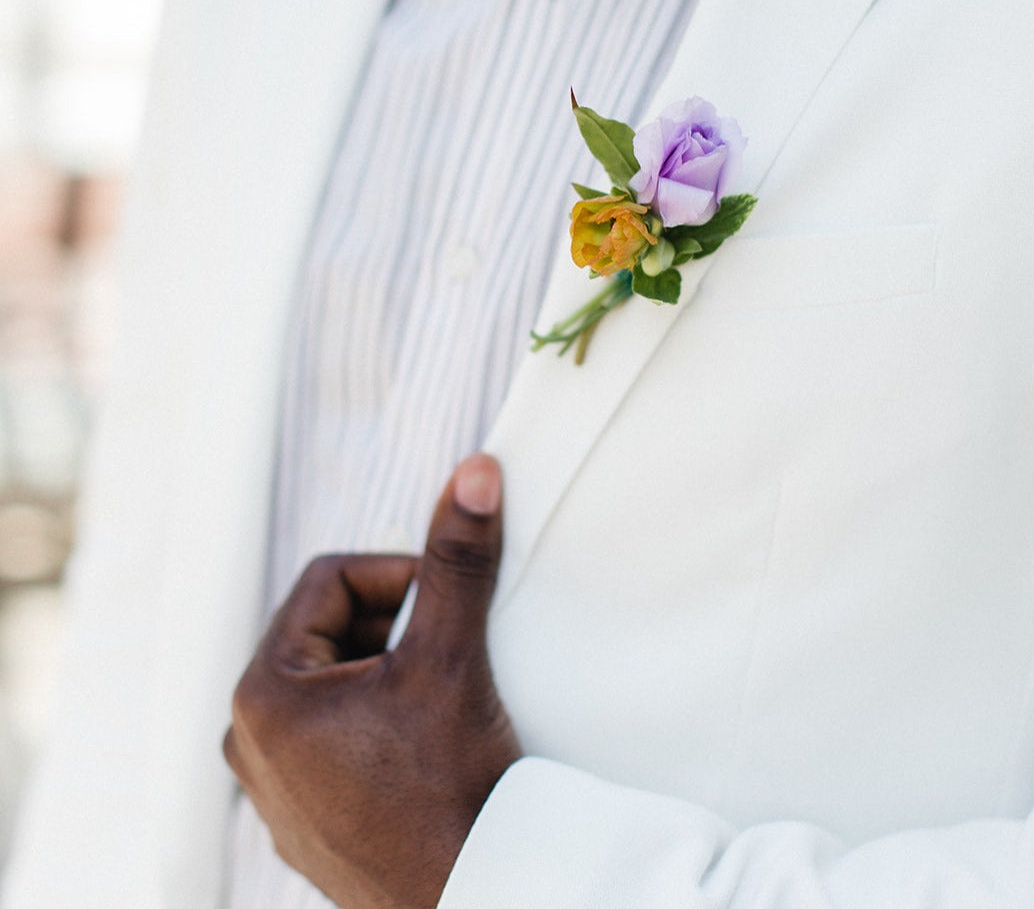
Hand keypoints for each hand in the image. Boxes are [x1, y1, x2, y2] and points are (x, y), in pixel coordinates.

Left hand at [223, 453, 521, 908]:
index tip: (448, 602)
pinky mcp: (307, 819)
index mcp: (263, 695)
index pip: (331, 582)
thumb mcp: (449, 657)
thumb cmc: (448, 786)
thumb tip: (474, 473)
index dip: (399, 576)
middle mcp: (251, 742)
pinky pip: (339, 736)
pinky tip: (425, 744)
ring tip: (440, 697)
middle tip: (448, 651)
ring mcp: (276, 788)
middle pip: (330, 631)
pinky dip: (382, 718)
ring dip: (390, 670)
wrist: (476, 894)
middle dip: (394, 627)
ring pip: (337, 682)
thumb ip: (456, 561)